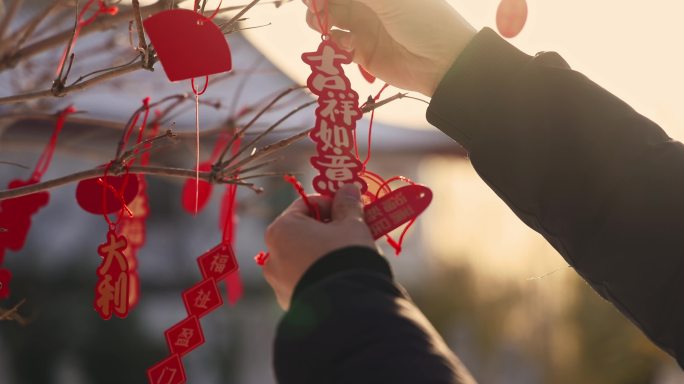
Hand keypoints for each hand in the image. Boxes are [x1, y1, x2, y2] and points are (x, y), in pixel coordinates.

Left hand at [262, 184, 376, 309]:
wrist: (346, 306)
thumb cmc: (345, 255)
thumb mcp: (351, 225)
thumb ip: (348, 204)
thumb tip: (348, 189)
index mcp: (281, 229)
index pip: (307, 205)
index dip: (331, 204)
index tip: (350, 210)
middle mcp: (272, 255)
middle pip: (302, 232)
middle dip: (327, 230)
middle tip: (351, 232)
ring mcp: (278, 282)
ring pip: (302, 258)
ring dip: (322, 252)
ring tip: (347, 256)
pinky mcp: (289, 302)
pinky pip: (305, 280)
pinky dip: (319, 274)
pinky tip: (338, 276)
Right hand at [303, 0, 475, 96]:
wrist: (443, 62)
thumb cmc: (422, 21)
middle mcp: (367, 5)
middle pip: (331, 0)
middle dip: (317, 2)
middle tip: (313, 7)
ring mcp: (363, 28)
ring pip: (329, 21)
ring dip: (321, 21)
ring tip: (322, 25)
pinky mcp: (362, 53)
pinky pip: (338, 47)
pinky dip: (334, 44)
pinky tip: (345, 45)